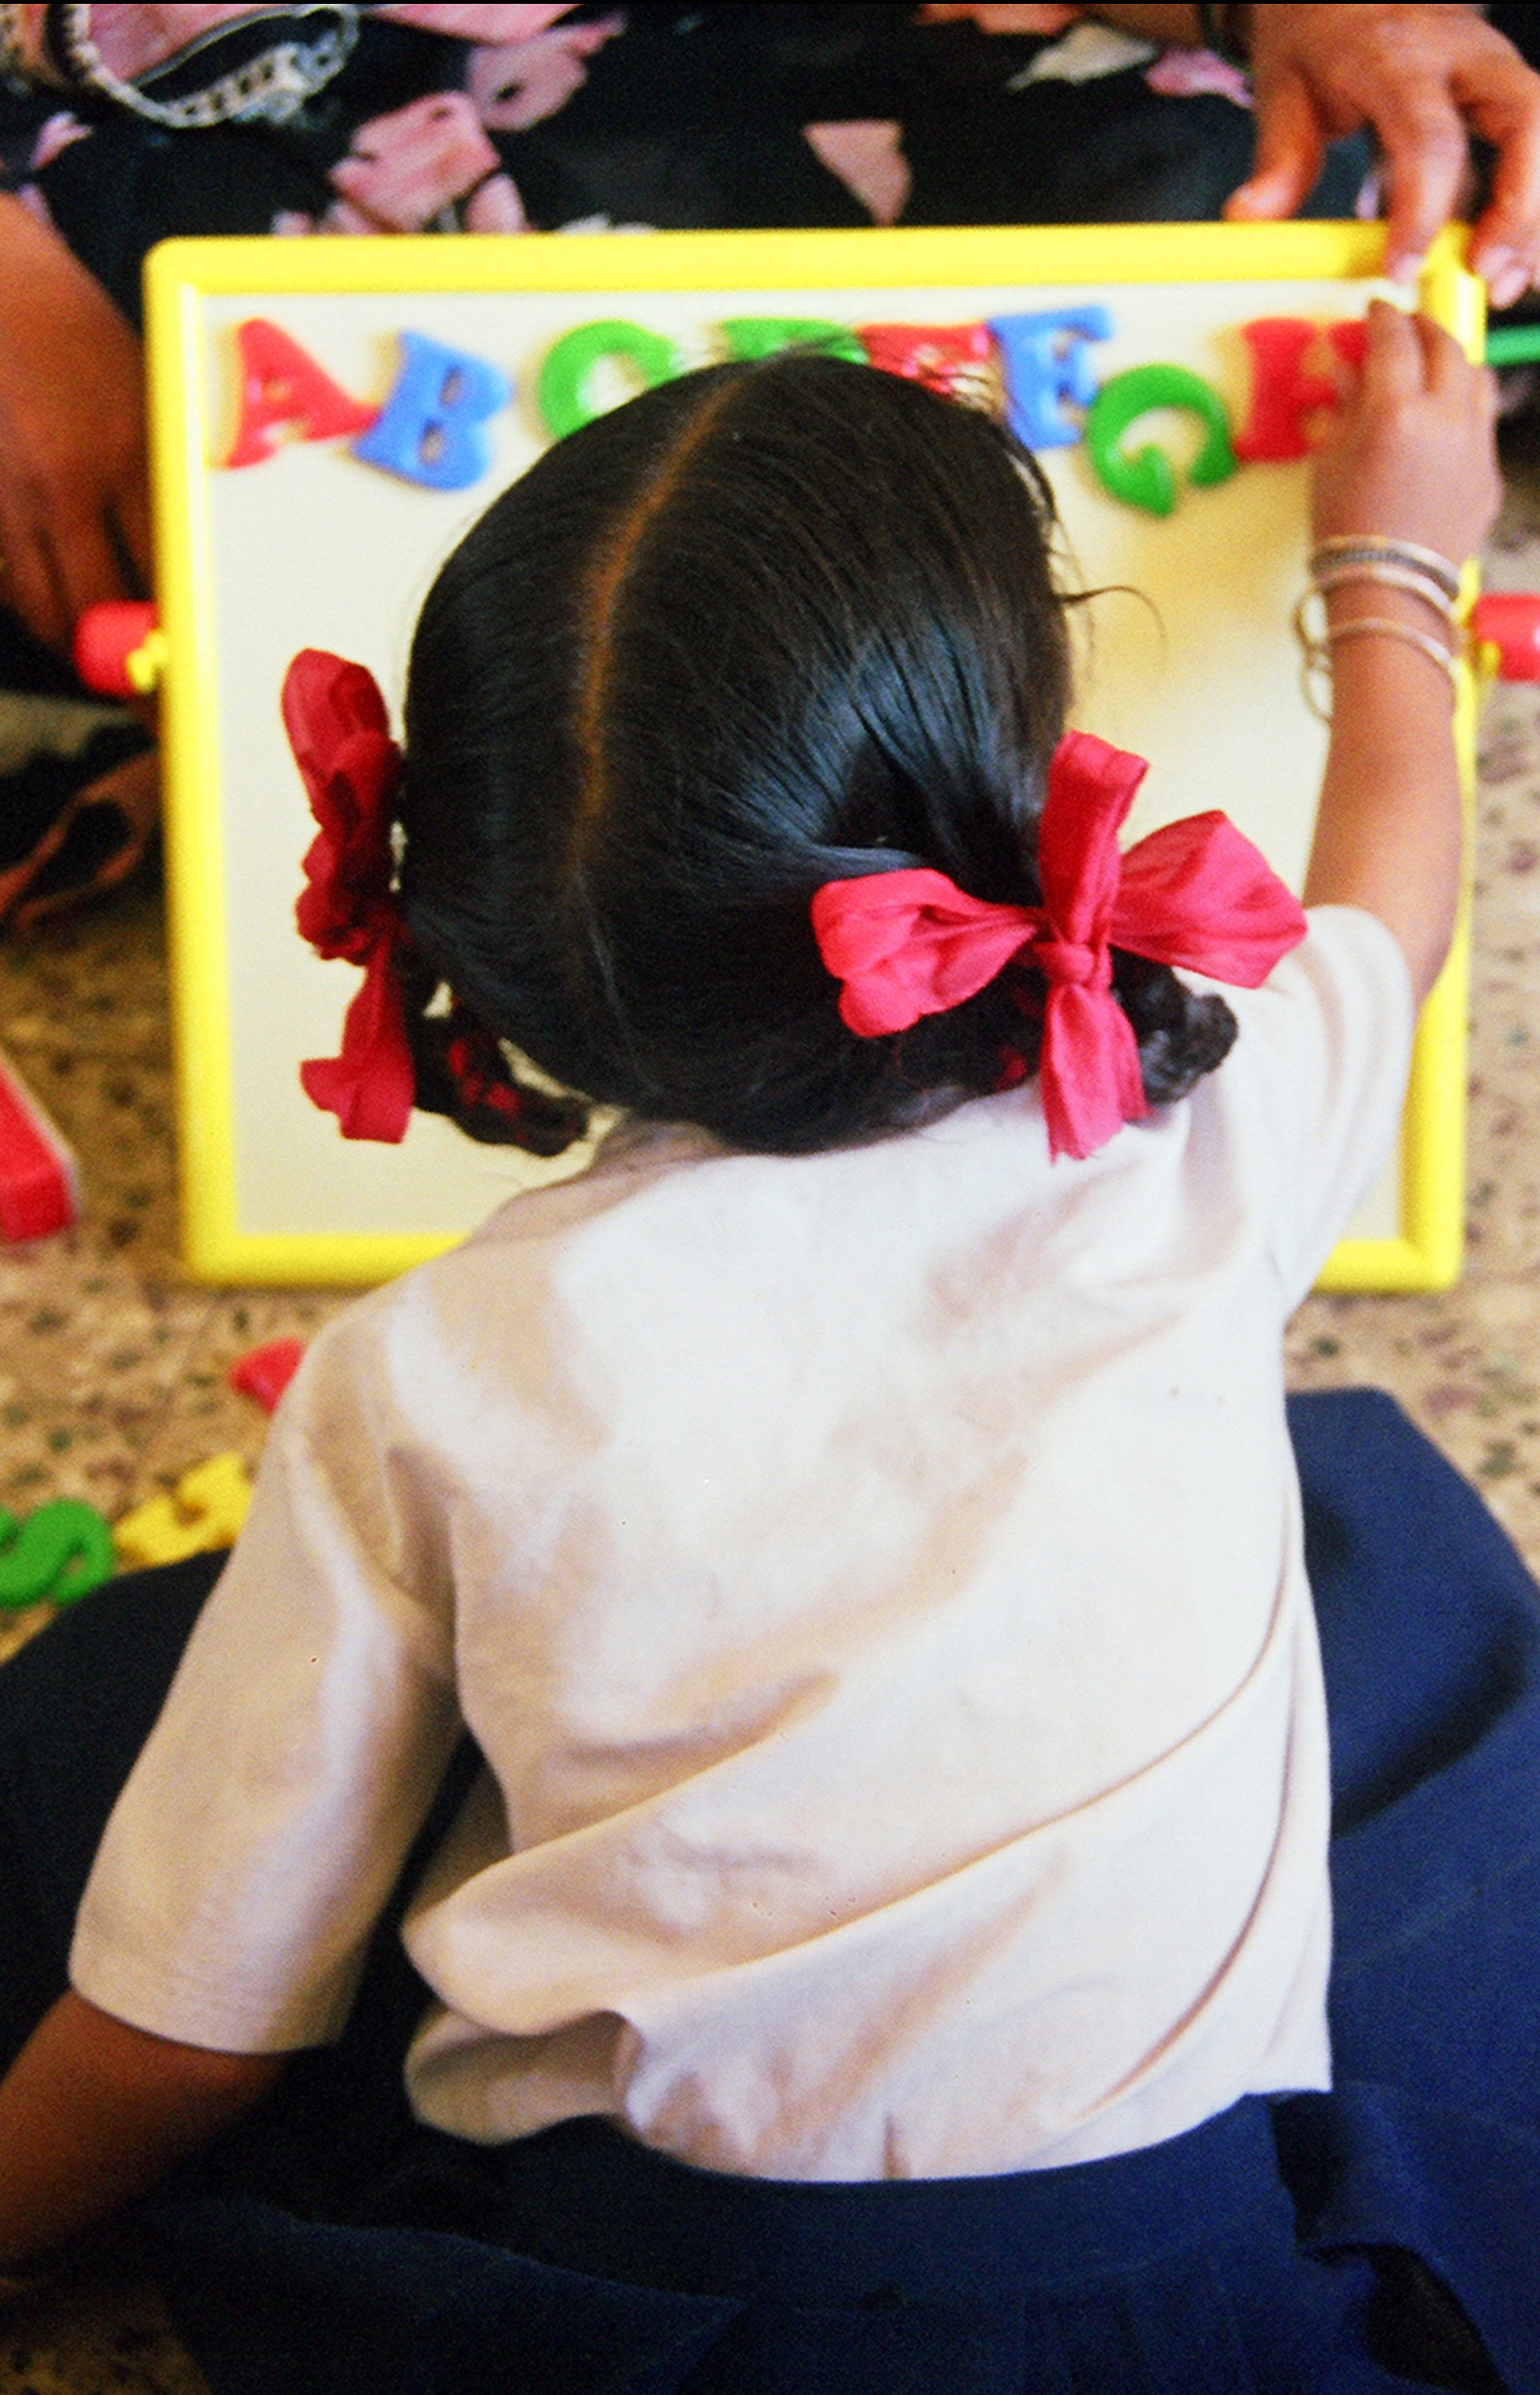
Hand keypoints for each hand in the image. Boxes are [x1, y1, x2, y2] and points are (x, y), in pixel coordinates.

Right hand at [0, 196, 149, 655]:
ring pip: (41, 609)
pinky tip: (55, 602)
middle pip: (95, 613)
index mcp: (127, 454)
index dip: (175, 641)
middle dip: (120, 668)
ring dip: (73, 644)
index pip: (164, 577)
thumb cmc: (77, 332)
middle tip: (144, 697)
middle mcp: (65, 483)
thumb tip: (191, 565)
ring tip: (100, 655)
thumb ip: (160, 478)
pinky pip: (6, 578)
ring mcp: (9, 493)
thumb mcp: (142, 393)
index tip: (190, 683)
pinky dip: (32, 603)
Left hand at [1224, 4, 1539, 301]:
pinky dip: (1530, 206)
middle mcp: (1464, 58)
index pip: (1428, 137)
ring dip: (1534, 215)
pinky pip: (1535, 146)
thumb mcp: (1283, 89)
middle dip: (1519, 205)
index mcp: (1399, 59)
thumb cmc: (1315, 43)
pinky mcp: (1504, 93)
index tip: (1402, 272)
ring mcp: (1493, 71)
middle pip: (1527, 120)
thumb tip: (1248, 217)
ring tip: (1504, 284)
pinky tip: (1512, 261)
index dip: (1423, 211)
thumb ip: (1279, 155)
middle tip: (1484, 276)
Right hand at [1309, 300, 1500, 565]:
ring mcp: (1475, 447)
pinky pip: (1483, 421)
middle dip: (1423, 327)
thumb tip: (1349, 372)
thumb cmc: (1346, 534)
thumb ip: (1344, 408)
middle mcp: (1445, 421)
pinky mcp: (1489, 475)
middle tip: (1405, 326)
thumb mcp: (1329, 464)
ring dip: (1454, 359)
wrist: (1388, 595)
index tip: (1374, 309)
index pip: (1394, 339)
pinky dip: (1464, 404)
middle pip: (1445, 345)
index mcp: (1396, 414)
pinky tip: (1441, 418)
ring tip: (1432, 364)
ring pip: (1477, 375)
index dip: (1382, 316)